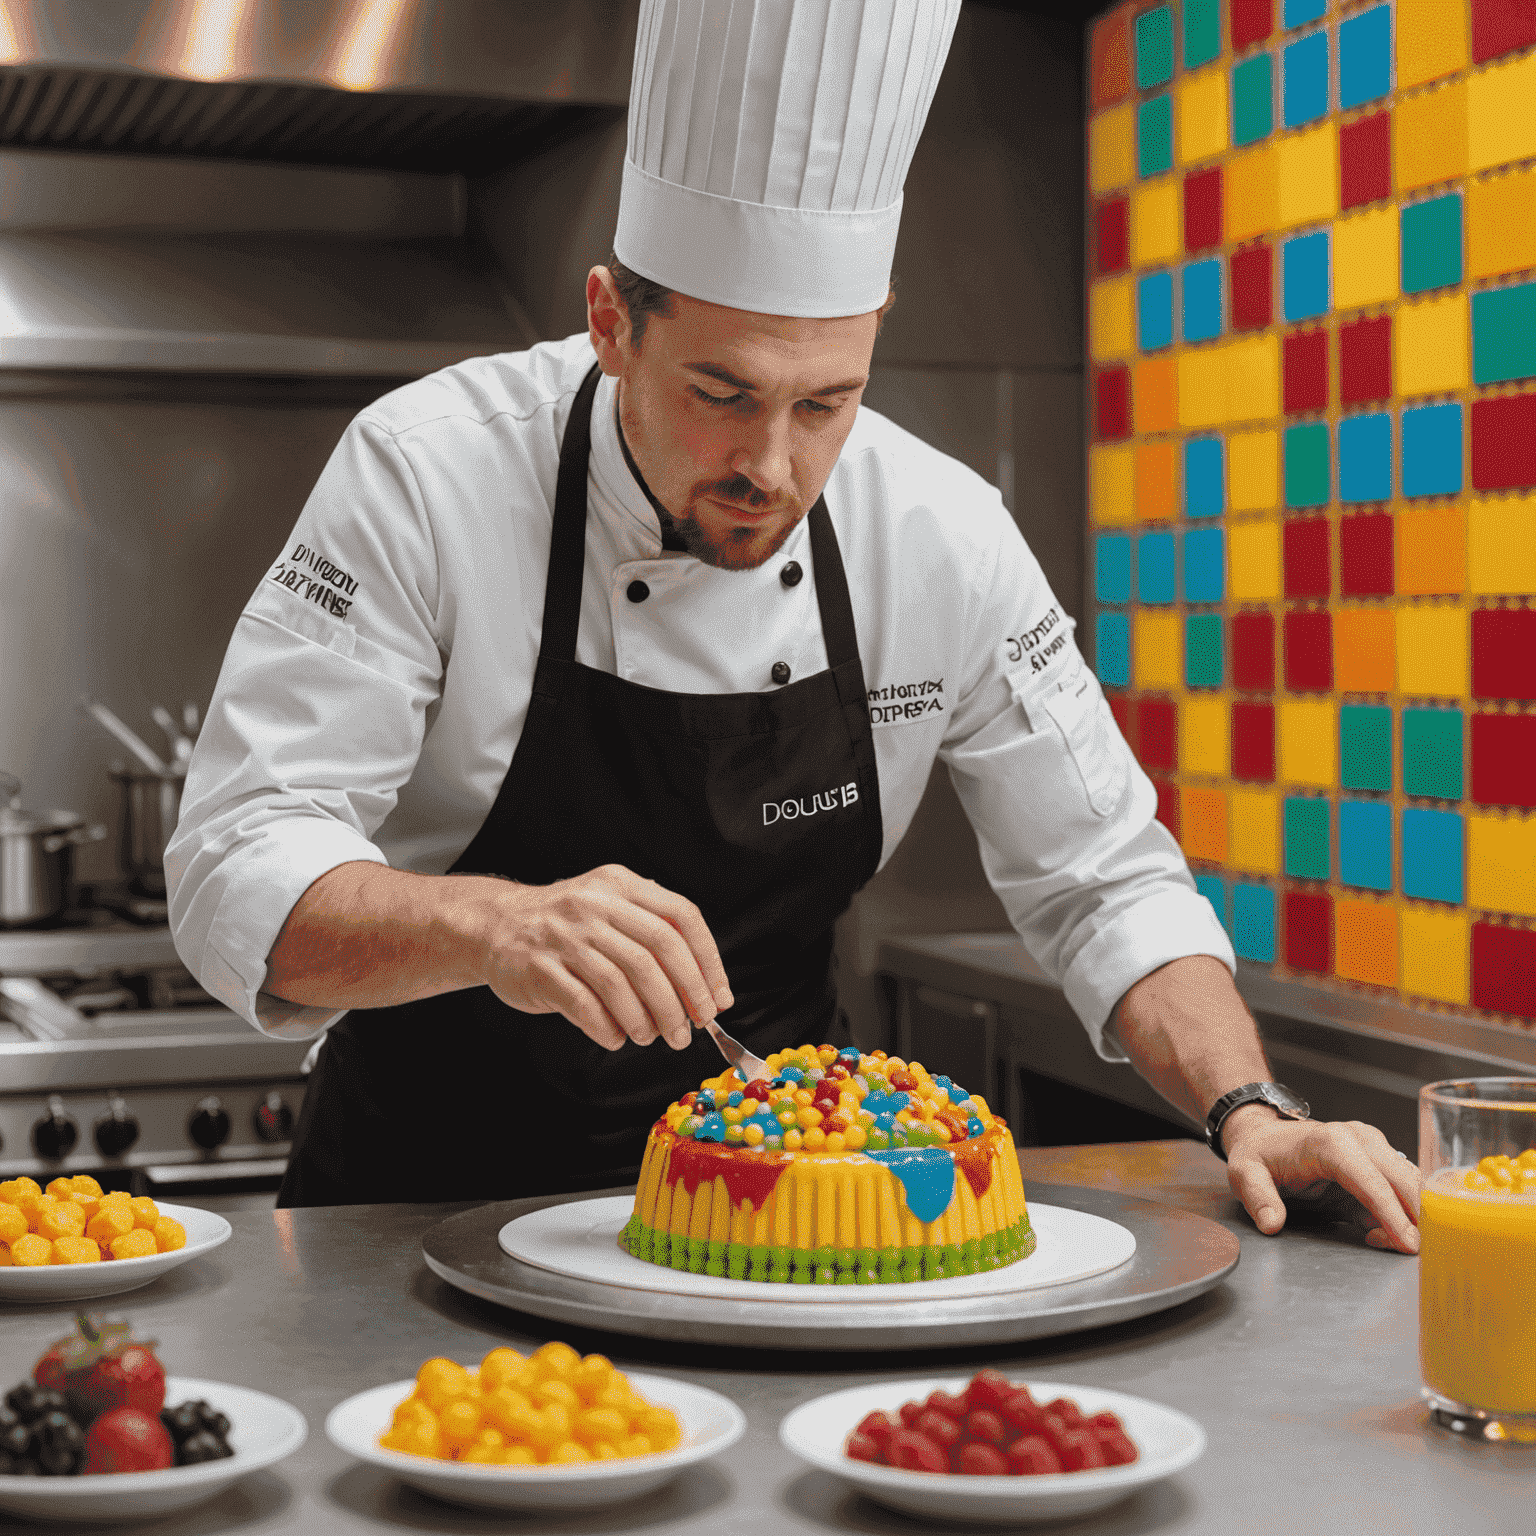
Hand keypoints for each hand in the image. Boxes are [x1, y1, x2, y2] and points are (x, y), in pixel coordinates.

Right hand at [475, 865, 733, 1052]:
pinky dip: (609, 1028)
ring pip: (623, 982)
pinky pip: (586, 1005)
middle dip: (683, 997)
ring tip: (654, 1037)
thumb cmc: (567, 927)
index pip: (682, 917)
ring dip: (648, 1019)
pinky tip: (617, 1037)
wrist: (496, 925)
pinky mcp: (540, 968)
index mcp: (621, 886)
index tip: (718, 998)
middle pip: (658, 952)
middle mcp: (595, 905)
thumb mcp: (611, 908)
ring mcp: (565, 935)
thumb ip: (653, 933)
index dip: (707, 961)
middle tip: (691, 1028)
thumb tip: (706, 988)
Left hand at [1220, 1105, 1420, 1253]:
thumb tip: (1271, 1223)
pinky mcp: (1380, 1162)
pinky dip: (1403, 1215)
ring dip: (1410, 1218)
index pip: (1372, 1180)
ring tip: (1378, 1240)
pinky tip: (1377, 1232)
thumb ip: (1258, 1197)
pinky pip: (1405, 1192)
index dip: (1392, 1213)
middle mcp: (1360, 1139)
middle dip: (1413, 1220)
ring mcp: (1374, 1148)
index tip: (1408, 1244)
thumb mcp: (1245, 1173)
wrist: (1266, 1136)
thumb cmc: (1260, 1154)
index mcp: (1331, 1142)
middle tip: (1400, 1251)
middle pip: (1404, 1181)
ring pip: (1412, 1186)